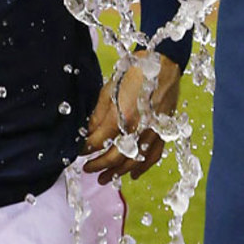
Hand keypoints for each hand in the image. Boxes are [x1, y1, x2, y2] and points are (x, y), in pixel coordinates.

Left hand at [84, 52, 180, 183]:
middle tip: (87, 169)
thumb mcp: (109, 89)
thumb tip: (89, 133)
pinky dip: (143, 168)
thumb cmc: (134, 73)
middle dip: (98, 165)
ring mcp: (152, 132)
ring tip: (104, 178)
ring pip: (133, 160)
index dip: (86, 150)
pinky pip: (153, 156)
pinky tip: (133, 175)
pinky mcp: (164, 132)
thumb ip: (98, 114)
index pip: (99, 141)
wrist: (164, 65)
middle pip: (115, 156)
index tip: (78, 152)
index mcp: (121, 115)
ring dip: (117, 172)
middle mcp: (138, 128)